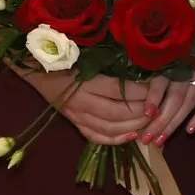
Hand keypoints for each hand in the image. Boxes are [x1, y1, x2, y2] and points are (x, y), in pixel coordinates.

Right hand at [20, 68, 150, 147]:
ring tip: (150, 122)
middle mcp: (80, 102)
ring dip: (132, 127)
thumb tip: (142, 64)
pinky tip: (132, 136)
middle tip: (159, 109)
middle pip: (116, 113)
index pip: (118, 91)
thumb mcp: (87, 54)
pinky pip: (95, 136)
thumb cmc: (65, 55)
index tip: (158, 88)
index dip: (141, 93)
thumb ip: (111, 62)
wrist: (36, 68)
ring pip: (108, 128)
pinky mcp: (74, 123)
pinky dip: (115, 139)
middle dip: (141, 113)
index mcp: (85, 81)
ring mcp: (76, 115)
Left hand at [138, 65, 194, 144]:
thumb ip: (149, 80)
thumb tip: (140, 108)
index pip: (161, 82)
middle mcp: (188, 66)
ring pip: (189, 103)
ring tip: (160, 140)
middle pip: (174, 98)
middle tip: (147, 139)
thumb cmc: (172, 56)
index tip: (146, 115)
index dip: (153, 98)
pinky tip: (189, 131)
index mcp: (170, 59)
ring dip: (175, 124)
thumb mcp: (157, 61)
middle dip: (160, 121)